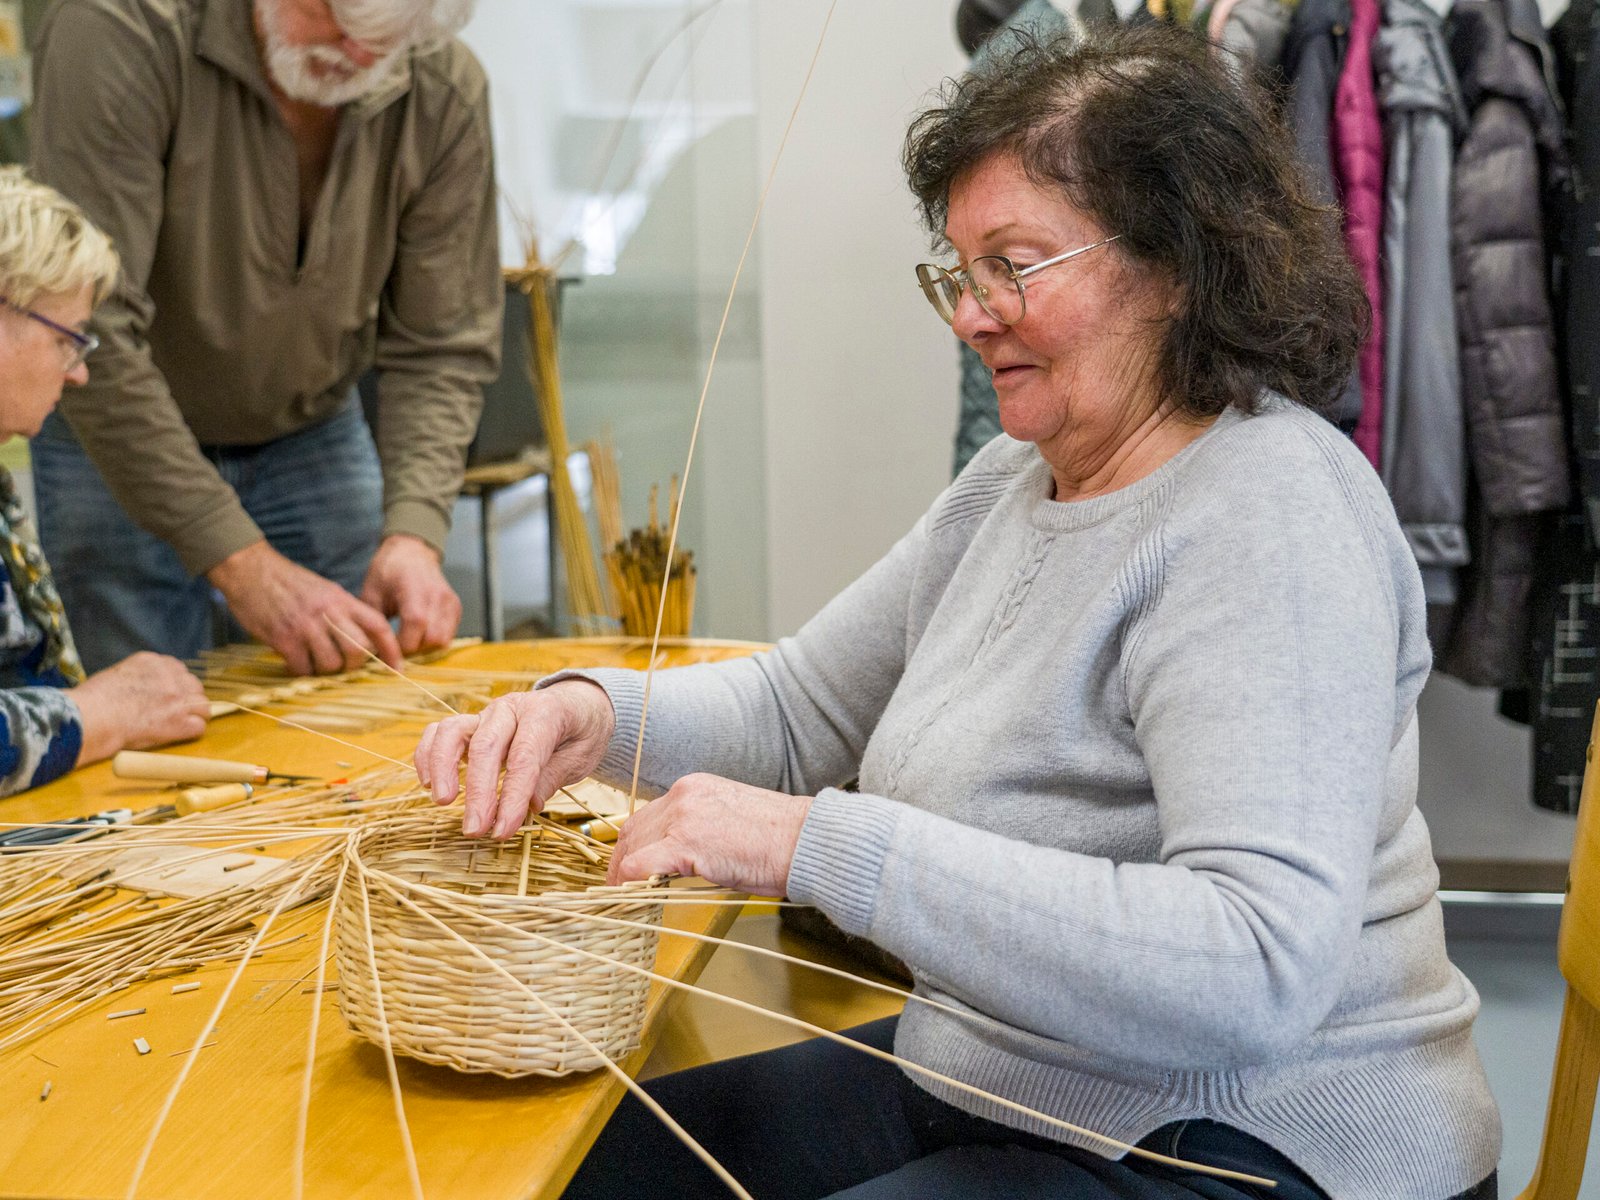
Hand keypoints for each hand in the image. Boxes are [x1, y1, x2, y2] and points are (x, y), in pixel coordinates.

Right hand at [71, 651, 210, 764]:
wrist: (91, 717)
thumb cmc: (92, 700)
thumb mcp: (116, 674)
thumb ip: (138, 677)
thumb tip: (143, 689)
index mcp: (152, 662)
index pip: (177, 670)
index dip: (175, 685)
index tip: (167, 696)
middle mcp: (170, 676)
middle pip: (194, 686)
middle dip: (187, 698)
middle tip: (175, 712)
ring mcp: (178, 698)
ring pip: (203, 706)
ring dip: (194, 715)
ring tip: (179, 725)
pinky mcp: (180, 721)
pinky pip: (199, 726)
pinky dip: (191, 732)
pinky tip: (178, 735)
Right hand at [208, 540, 400, 674]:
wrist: (249, 568)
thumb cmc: (288, 582)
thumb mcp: (324, 590)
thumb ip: (343, 612)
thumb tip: (362, 639)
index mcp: (341, 599)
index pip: (378, 625)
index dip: (391, 649)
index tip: (396, 667)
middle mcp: (328, 613)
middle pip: (359, 650)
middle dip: (354, 665)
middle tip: (342, 665)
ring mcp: (306, 626)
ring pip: (332, 664)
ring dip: (326, 670)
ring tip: (314, 662)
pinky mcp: (283, 638)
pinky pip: (303, 668)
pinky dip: (302, 671)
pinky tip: (295, 663)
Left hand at [361, 534, 460, 656]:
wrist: (411, 553)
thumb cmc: (387, 573)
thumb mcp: (371, 594)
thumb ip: (373, 623)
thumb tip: (369, 652)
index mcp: (413, 589)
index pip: (416, 624)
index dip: (402, 644)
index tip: (388, 648)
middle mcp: (436, 595)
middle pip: (433, 638)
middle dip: (415, 649)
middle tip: (399, 647)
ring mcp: (449, 601)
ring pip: (444, 640)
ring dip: (426, 647)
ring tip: (410, 641)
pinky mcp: (455, 607)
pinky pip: (450, 634)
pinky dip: (436, 640)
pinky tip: (421, 634)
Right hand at [414, 680, 615, 838]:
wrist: (578, 703)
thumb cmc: (580, 732)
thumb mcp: (582, 755)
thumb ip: (553, 776)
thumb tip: (528, 805)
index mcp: (545, 712)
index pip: (524, 756)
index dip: (512, 795)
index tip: (503, 830)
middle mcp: (511, 709)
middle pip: (486, 746)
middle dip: (478, 792)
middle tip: (475, 830)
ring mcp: (486, 713)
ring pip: (453, 731)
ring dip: (443, 767)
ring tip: (443, 802)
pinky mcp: (470, 723)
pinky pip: (440, 732)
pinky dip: (428, 755)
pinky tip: (427, 784)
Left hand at [606, 774, 810, 893]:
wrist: (804, 841)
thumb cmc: (778, 838)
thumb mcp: (730, 819)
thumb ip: (699, 828)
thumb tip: (677, 856)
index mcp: (695, 787)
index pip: (649, 815)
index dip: (633, 843)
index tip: (628, 864)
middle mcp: (684, 795)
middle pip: (634, 829)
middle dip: (620, 859)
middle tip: (614, 884)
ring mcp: (684, 818)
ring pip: (633, 847)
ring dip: (622, 873)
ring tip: (619, 896)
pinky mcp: (686, 844)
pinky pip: (641, 865)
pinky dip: (627, 881)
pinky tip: (626, 895)